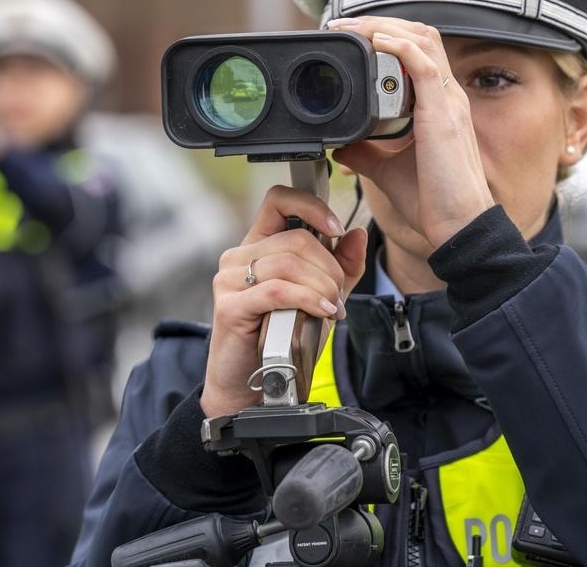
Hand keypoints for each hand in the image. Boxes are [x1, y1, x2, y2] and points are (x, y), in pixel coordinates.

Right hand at [199, 186, 367, 418]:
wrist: (253, 386)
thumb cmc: (283, 341)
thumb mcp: (320, 298)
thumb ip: (340, 267)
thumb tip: (356, 233)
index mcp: (259, 246)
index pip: (278, 200)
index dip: (310, 205)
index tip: (336, 228)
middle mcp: (239, 257)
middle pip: (296, 237)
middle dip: (330, 265)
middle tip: (339, 295)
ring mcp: (230, 280)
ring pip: (288, 263)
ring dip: (322, 285)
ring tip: (332, 308)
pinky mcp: (230, 306)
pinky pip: (278, 290)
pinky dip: (308, 298)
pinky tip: (322, 310)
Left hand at [328, 16, 494, 248]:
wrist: (458, 227)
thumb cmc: (434, 202)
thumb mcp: (388, 171)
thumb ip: (365, 153)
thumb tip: (338, 144)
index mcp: (438, 105)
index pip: (417, 51)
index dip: (386, 35)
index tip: (351, 37)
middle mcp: (447, 97)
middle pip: (420, 35)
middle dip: (380, 22)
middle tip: (343, 26)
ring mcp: (448, 103)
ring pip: (422, 41)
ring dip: (384, 27)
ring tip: (353, 27)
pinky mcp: (443, 115)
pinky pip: (424, 65)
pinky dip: (400, 47)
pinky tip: (376, 41)